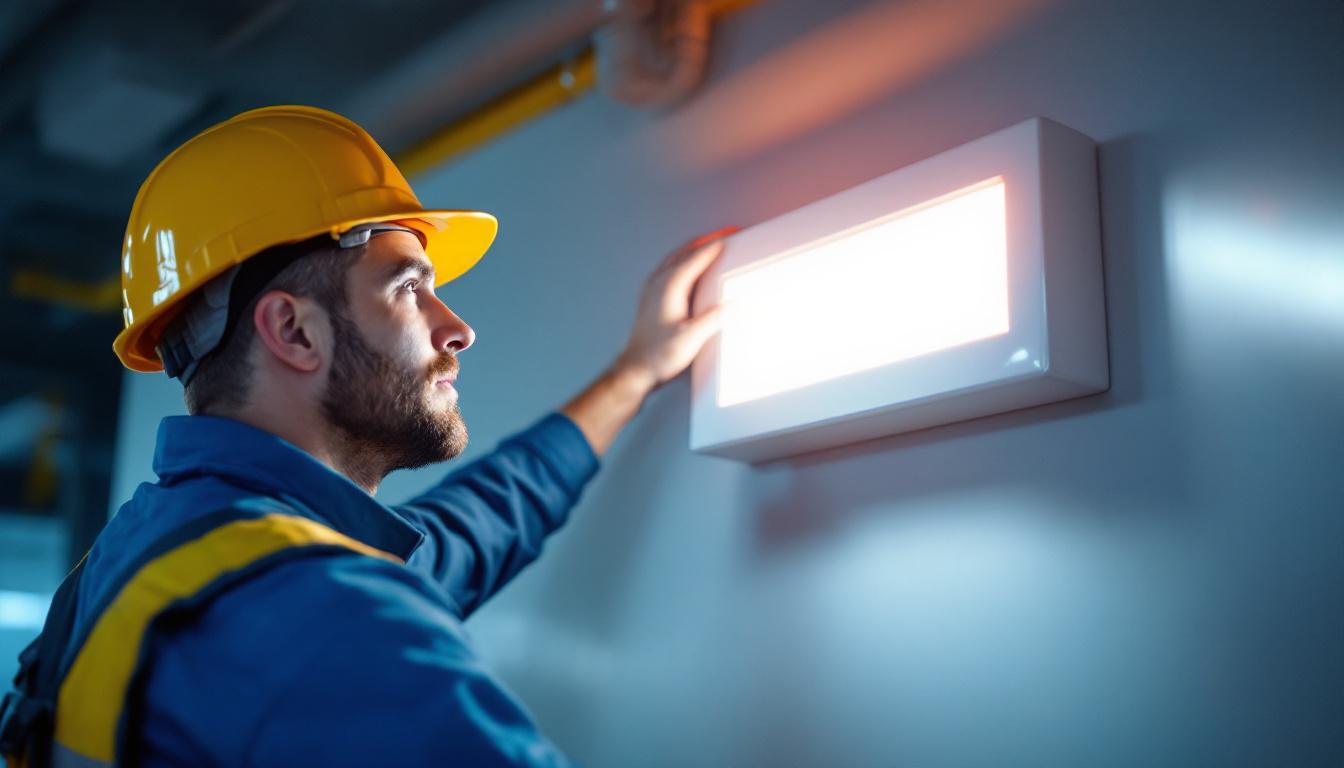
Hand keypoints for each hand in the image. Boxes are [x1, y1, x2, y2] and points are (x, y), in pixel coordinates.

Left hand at [614, 227, 735, 391]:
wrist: (636, 369)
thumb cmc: (659, 355)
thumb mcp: (692, 338)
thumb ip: (712, 319)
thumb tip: (730, 305)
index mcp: (670, 286)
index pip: (696, 258)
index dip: (715, 245)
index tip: (729, 235)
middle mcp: (658, 283)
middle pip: (684, 252)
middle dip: (705, 241)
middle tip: (723, 234)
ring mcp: (652, 289)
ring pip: (674, 258)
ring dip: (692, 249)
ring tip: (707, 245)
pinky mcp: (650, 299)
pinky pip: (668, 269)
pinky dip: (682, 261)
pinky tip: (687, 269)